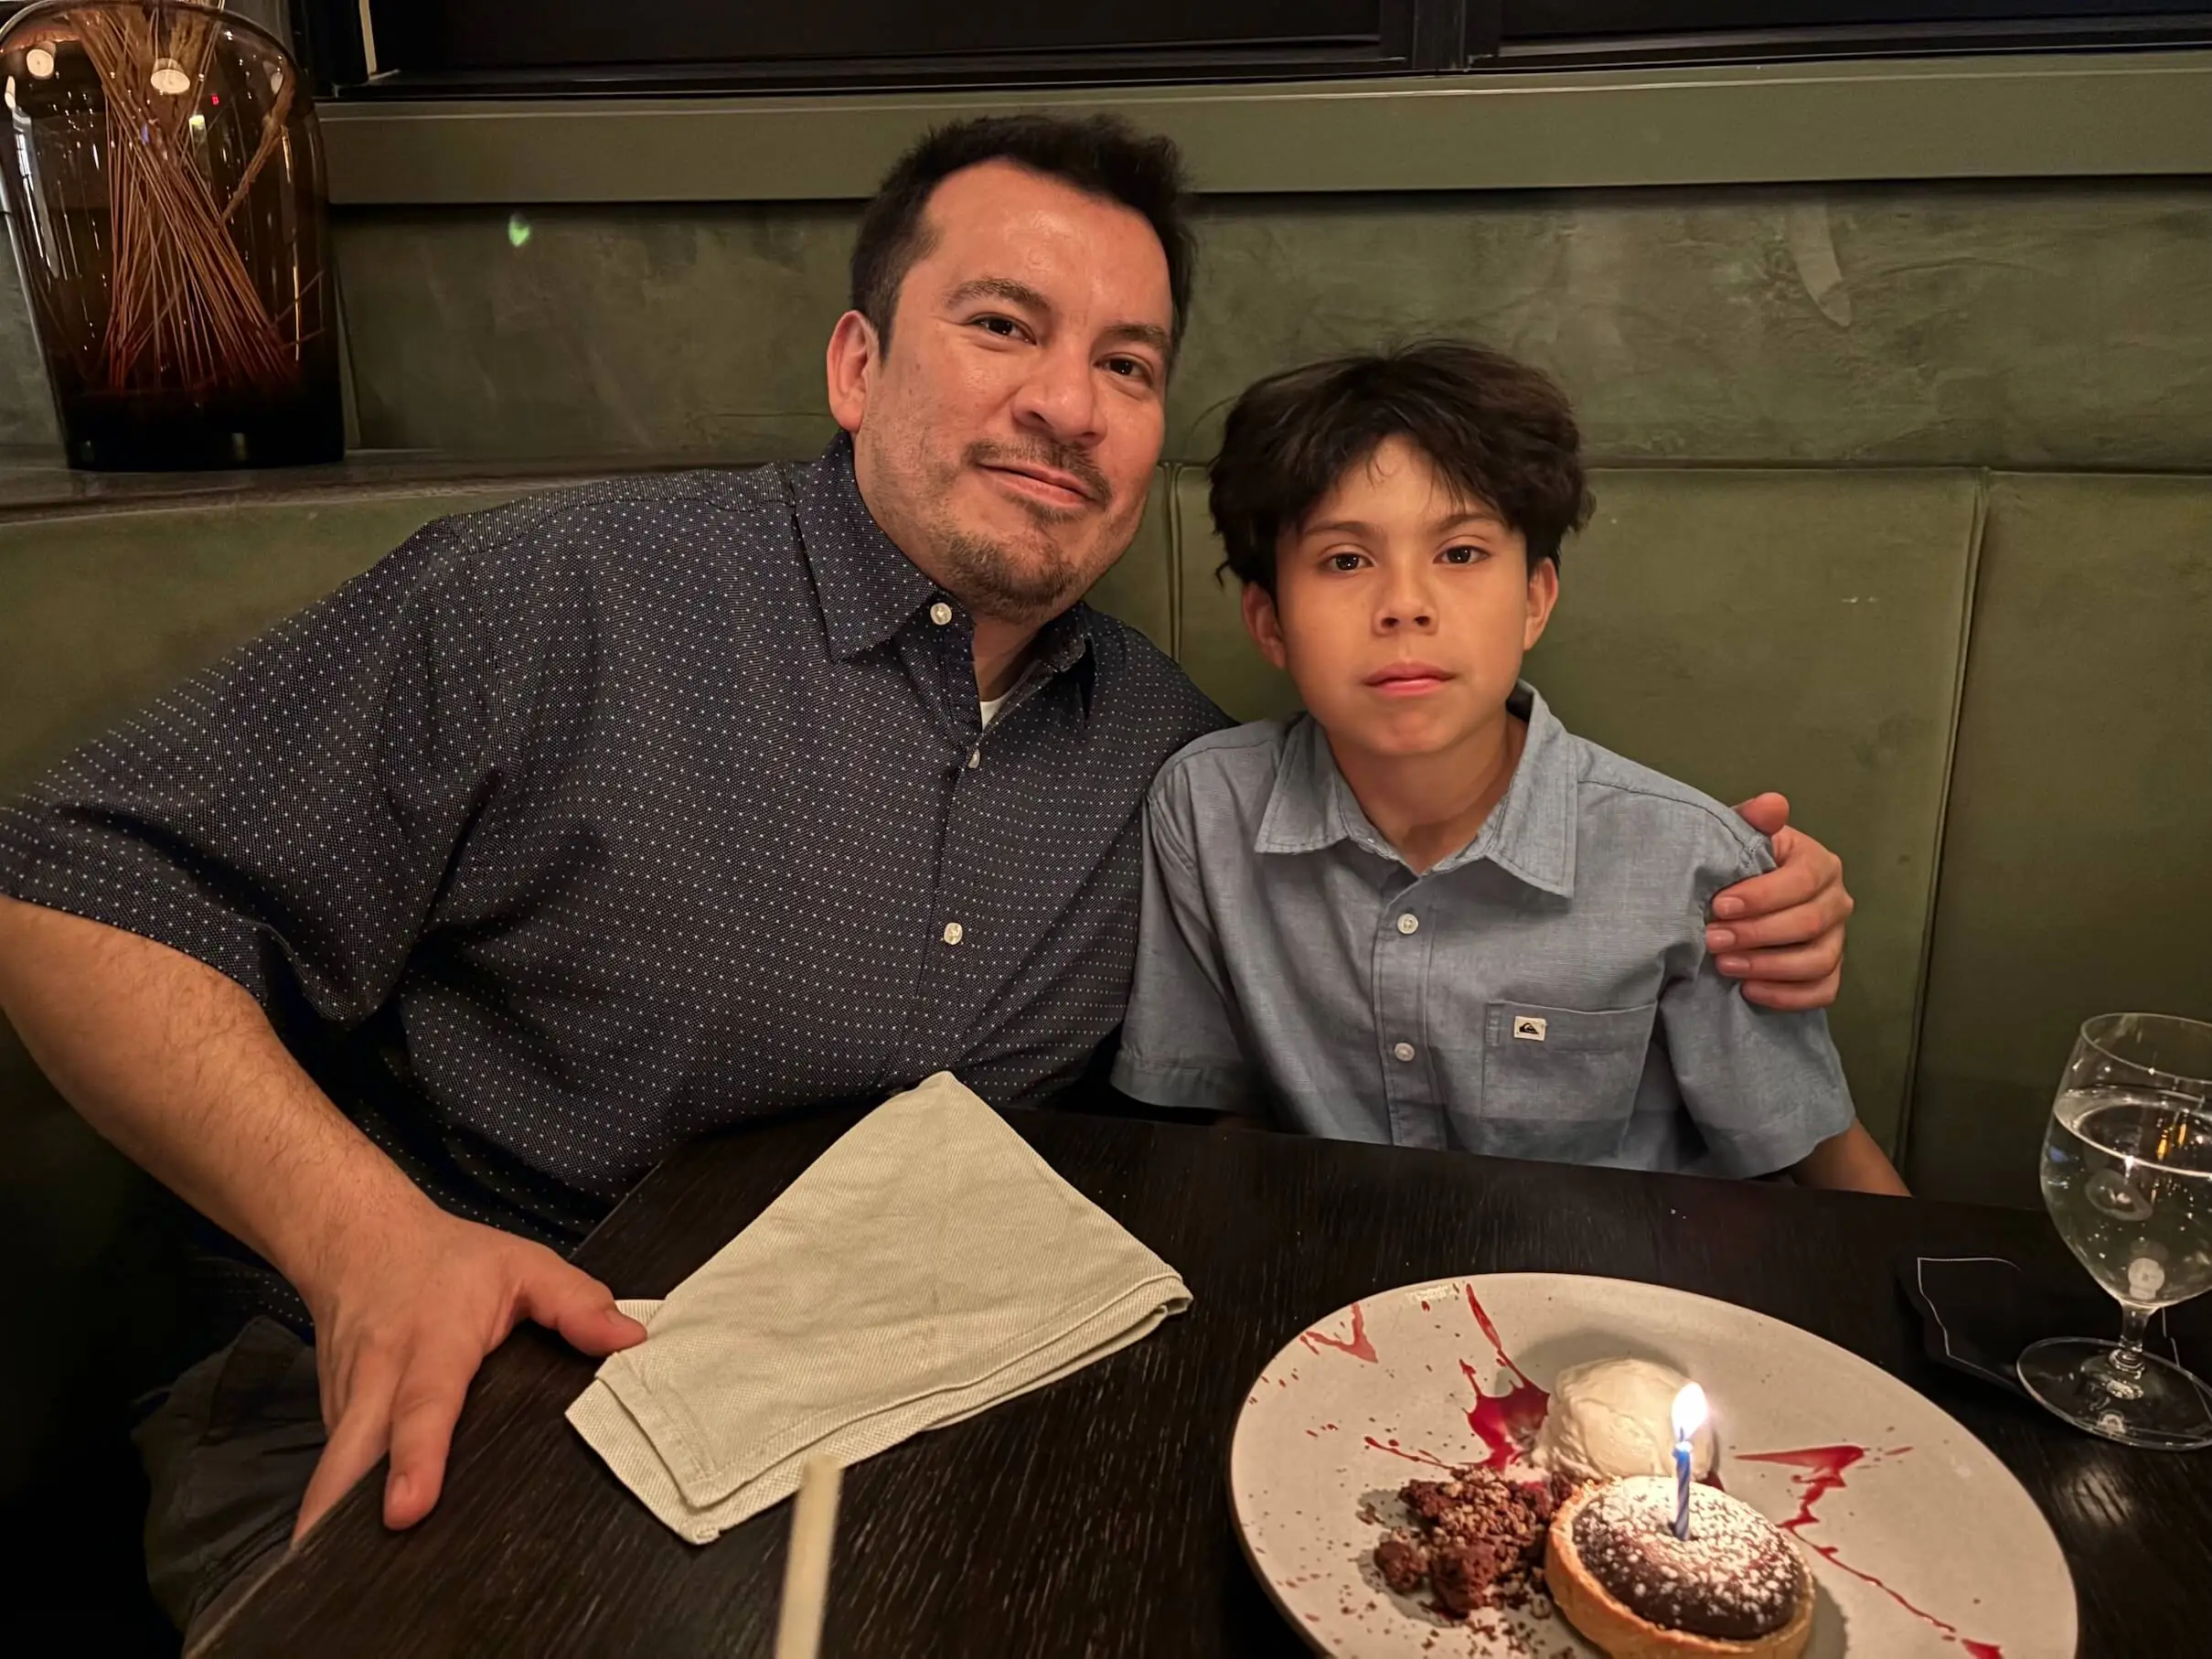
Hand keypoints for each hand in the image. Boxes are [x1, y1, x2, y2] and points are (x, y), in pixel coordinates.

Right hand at [292, 1196, 645, 1541]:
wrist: (359, 1238)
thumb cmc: (445, 1261)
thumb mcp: (522, 1265)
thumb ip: (576, 1302)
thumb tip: (628, 1341)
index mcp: (433, 1342)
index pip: (424, 1404)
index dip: (416, 1459)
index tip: (408, 1510)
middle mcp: (379, 1376)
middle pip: (355, 1452)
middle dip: (344, 1509)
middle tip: (345, 1566)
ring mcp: (346, 1403)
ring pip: (339, 1466)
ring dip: (339, 1514)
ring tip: (353, 1574)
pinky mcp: (332, 1419)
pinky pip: (343, 1465)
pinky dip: (348, 1497)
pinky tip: (364, 1529)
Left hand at [1707, 793, 1852, 1011]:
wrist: (1736, 896)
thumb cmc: (1740, 864)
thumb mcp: (1739, 836)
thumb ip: (1751, 820)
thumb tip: (1773, 804)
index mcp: (1819, 863)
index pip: (1801, 881)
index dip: (1761, 897)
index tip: (1719, 906)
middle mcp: (1836, 900)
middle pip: (1809, 924)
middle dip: (1757, 934)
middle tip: (1713, 940)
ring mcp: (1837, 938)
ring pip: (1818, 961)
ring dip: (1769, 967)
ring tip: (1725, 966)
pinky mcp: (1829, 971)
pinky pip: (1822, 991)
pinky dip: (1787, 996)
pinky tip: (1750, 990)